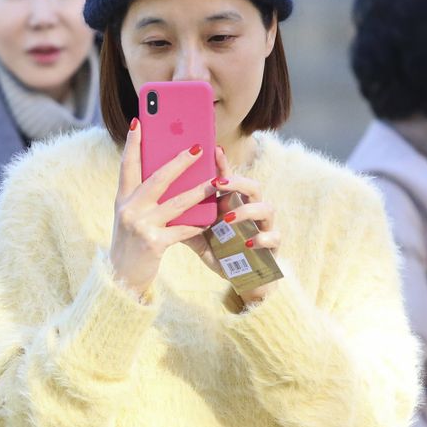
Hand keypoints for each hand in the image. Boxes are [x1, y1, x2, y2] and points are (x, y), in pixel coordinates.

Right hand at [108, 121, 211, 298]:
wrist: (121, 277)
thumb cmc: (131, 244)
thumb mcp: (130, 217)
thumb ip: (143, 197)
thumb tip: (170, 175)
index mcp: (122, 199)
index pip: (126, 166)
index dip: (132, 144)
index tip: (139, 121)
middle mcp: (129, 209)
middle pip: (158, 178)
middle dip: (180, 162)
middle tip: (198, 148)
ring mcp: (140, 226)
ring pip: (177, 203)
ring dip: (200, 191)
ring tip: (218, 181)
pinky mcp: (153, 243)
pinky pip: (183, 230)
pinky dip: (199, 224)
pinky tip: (213, 218)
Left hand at [181, 144, 280, 305]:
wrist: (239, 277)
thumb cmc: (218, 249)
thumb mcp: (196, 233)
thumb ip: (182, 217)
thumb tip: (153, 204)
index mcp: (232, 203)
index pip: (228, 179)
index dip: (222, 164)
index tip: (213, 149)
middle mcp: (250, 209)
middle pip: (252, 186)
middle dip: (237, 182)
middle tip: (218, 183)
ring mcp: (263, 225)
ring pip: (266, 208)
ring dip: (246, 211)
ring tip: (226, 218)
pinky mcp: (272, 245)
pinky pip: (273, 237)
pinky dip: (262, 238)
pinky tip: (248, 243)